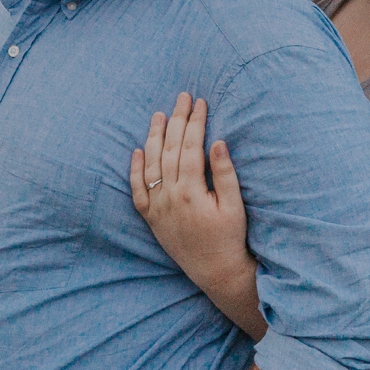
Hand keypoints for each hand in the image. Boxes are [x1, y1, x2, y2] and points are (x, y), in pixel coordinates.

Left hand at [131, 94, 254, 298]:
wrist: (215, 271)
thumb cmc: (230, 238)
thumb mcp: (235, 206)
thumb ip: (224, 174)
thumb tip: (217, 142)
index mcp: (191, 192)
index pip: (190, 147)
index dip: (195, 122)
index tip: (200, 103)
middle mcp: (169, 197)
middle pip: (170, 150)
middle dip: (177, 120)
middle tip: (182, 97)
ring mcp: (157, 207)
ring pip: (151, 164)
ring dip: (154, 137)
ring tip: (159, 114)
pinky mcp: (150, 217)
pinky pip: (137, 189)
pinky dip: (135, 169)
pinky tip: (138, 150)